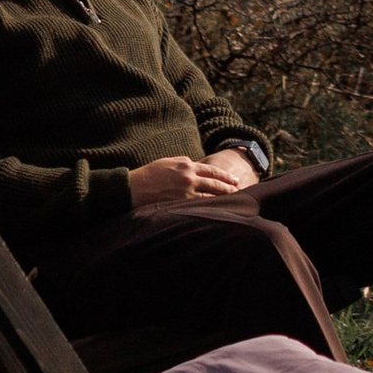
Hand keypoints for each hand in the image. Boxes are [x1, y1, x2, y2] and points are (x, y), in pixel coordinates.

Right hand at [125, 150, 260, 208]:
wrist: (133, 188)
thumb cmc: (148, 175)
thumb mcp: (168, 162)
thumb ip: (184, 164)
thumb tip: (195, 167)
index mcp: (186, 164)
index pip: (211, 170)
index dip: (224, 175)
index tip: (234, 179)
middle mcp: (189, 176)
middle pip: (215, 182)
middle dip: (229, 186)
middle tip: (239, 190)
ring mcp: (186, 190)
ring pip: (210, 194)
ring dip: (223, 198)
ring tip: (233, 201)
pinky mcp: (180, 203)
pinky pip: (200, 205)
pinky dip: (210, 206)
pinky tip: (217, 210)